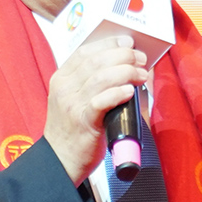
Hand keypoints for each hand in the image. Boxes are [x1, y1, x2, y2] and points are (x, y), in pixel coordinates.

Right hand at [43, 36, 147, 184]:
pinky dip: (118, 93)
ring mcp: (72, 104)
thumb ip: (94, 83)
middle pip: (96, 61)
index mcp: (62, 78)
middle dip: (123, 56)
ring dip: (126, 72)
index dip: (109, 43)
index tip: (128, 42)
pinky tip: (130, 91)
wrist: (61, 160)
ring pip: (101, 77)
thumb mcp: (75, 99)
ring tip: (141, 74)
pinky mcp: (83, 121)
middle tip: (140, 59)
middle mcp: (64, 88)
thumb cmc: (74, 129)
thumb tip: (127, 68)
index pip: (85, 51)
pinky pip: (101, 101)